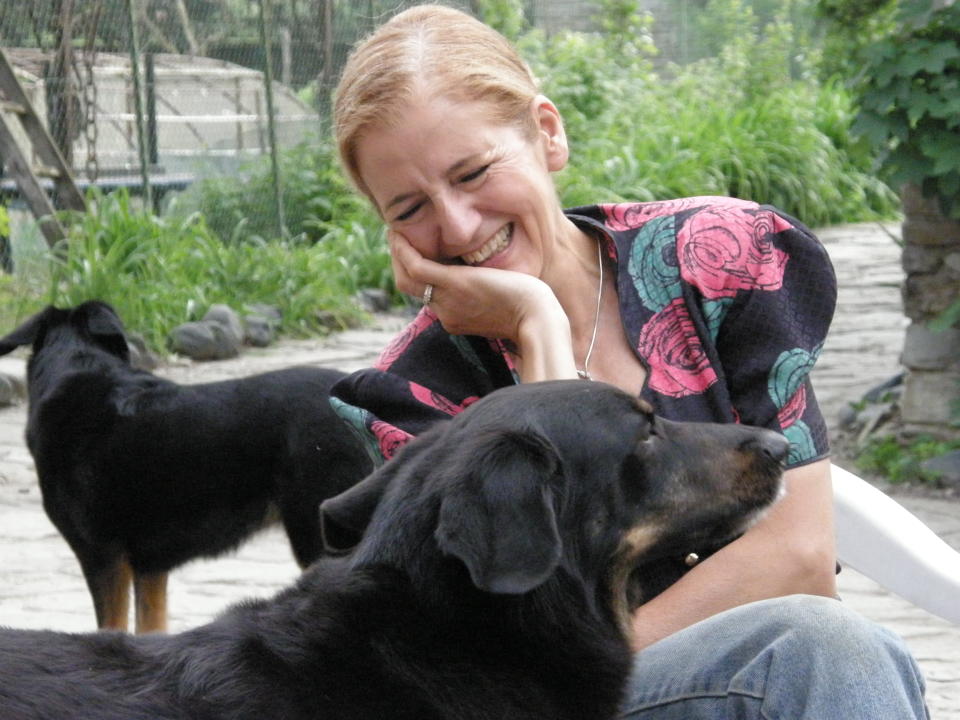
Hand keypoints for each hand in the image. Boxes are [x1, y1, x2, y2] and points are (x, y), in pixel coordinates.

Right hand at [389, 232, 578, 380]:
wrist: (538, 319)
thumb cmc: (532, 310)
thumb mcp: (504, 304)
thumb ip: (487, 296)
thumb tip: (484, 278)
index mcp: (456, 319)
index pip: (427, 296)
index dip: (417, 273)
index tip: (415, 252)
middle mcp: (446, 313)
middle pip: (411, 289)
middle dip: (400, 263)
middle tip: (398, 239)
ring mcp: (447, 300)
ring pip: (407, 279)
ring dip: (397, 254)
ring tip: (395, 233)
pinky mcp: (454, 284)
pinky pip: (416, 267)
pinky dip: (404, 251)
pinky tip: (401, 234)